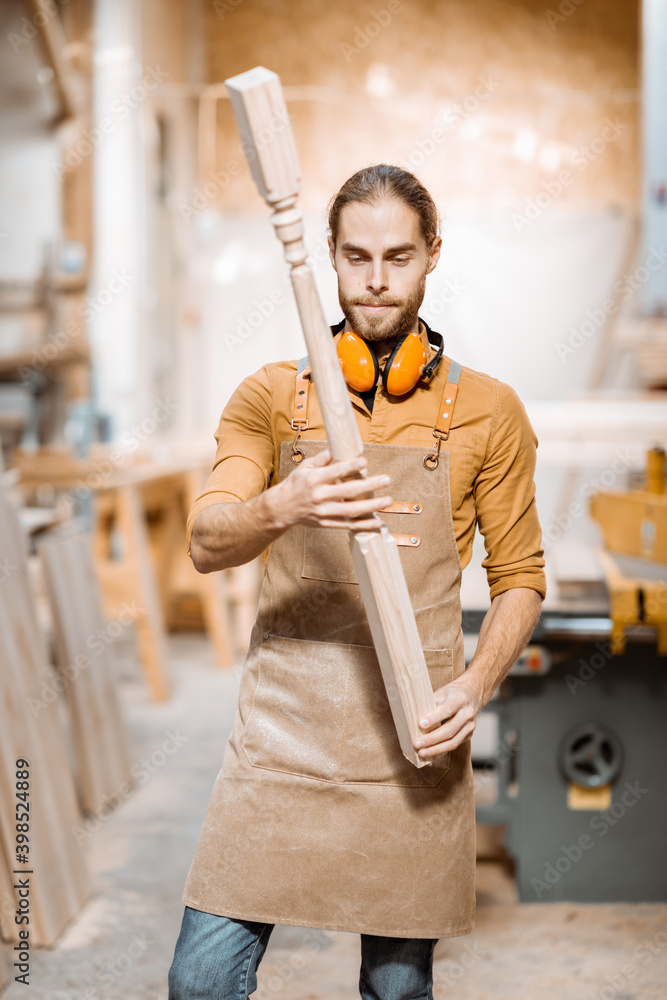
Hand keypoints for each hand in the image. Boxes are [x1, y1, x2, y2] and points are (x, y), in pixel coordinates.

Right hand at [271, 448, 392, 530]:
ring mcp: (324, 512)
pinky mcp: (327, 523)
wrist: (281, 508)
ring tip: (387, 500)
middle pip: (348, 491)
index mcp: (314, 479)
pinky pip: (348, 526)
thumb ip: (321, 459)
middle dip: (369, 485)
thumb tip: (335, 449)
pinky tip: (378, 522)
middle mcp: (320, 496)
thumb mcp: (304, 467)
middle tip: (386, 479)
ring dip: (371, 506)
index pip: (335, 472)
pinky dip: (364, 525)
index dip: (350, 467)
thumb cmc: (295, 484)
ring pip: (351, 511)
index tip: (365, 462)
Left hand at [413, 678, 480, 759]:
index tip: (421, 724)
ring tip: (422, 752)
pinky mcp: (469, 734)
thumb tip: (415, 715)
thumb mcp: (442, 692)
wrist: (472, 694)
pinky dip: (442, 749)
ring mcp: (470, 725)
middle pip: (450, 729)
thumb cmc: (452, 693)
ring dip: (436, 749)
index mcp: (460, 699)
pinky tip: (431, 752)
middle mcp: (467, 713)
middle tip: (417, 743)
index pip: (447, 709)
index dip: (434, 718)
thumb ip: (432, 703)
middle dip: (432, 738)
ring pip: (453, 741)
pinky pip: (455, 744)